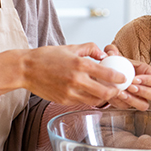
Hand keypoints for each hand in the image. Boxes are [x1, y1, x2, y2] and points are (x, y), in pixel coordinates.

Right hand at [0, 43, 122, 105]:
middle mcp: (76, 80)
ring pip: (94, 101)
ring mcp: (70, 92)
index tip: (125, 79)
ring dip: (102, 98)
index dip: (119, 78)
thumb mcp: (70, 47)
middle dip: (114, 93)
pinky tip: (91, 95)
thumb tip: (103, 55)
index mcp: (79, 64)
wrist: (25, 69)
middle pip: (104, 92)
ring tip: (106, 93)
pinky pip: (82, 103)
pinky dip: (89, 100)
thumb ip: (89, 49)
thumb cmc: (46, 57)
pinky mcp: (63, 100)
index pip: (107, 73)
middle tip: (118, 90)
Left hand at [101, 44, 150, 109]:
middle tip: (130, 87)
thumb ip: (112, 51)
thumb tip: (110, 52)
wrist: (107, 77)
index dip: (148, 81)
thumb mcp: (114, 56)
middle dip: (144, 92)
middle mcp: (148, 88)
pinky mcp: (131, 105)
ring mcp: (140, 98)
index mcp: (149, 74)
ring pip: (145, 105)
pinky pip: (131, 108)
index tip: (134, 79)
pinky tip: (115, 96)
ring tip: (122, 93)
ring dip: (134, 100)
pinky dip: (123, 103)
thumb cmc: (117, 65)